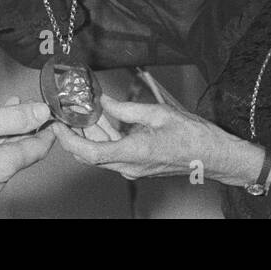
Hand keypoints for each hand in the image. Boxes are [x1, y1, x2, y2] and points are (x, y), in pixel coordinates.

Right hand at [0, 102, 55, 201]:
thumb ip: (14, 117)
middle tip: (26, 104)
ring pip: (5, 155)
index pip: (39, 148)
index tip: (52, 115)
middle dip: (26, 127)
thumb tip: (41, 112)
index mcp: (6, 165)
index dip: (48, 129)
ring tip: (5, 109)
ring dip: (8, 133)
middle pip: (22, 151)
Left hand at [52, 94, 266, 184]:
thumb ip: (125, 109)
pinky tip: (100, 118)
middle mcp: (130, 166)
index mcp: (134, 153)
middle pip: (91, 155)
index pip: (90, 153)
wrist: (213, 154)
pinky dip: (103, 137)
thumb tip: (103, 102)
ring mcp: (133, 168)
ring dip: (89, 134)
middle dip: (75, 134)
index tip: (58, 126)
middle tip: (65, 113)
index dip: (70, 140)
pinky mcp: (138, 165)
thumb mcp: (157, 113)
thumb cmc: (192, 135)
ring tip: (80, 111)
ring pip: (101, 153)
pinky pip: (113, 152)